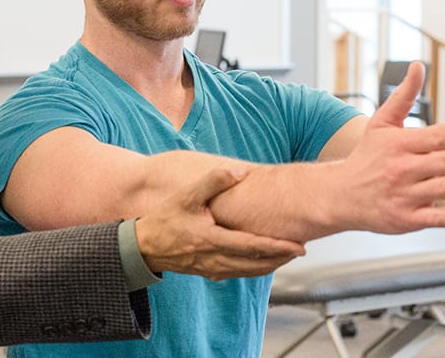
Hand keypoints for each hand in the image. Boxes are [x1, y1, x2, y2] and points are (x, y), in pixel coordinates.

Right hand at [135, 167, 305, 280]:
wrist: (143, 247)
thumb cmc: (165, 219)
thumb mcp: (186, 196)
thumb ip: (213, 181)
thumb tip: (239, 171)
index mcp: (211, 240)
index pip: (252, 247)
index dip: (277, 248)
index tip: (298, 246)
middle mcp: (214, 259)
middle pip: (256, 264)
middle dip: (280, 258)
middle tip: (300, 249)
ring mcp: (212, 269)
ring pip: (249, 271)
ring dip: (271, 265)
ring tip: (288, 255)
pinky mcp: (209, 272)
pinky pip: (238, 273)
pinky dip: (255, 268)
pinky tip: (264, 261)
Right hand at [330, 62, 444, 233]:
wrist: (340, 195)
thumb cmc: (367, 156)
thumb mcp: (380, 123)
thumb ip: (403, 96)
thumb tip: (418, 65)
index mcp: (400, 144)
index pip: (437, 136)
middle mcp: (403, 169)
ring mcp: (405, 196)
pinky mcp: (407, 219)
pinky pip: (437, 218)